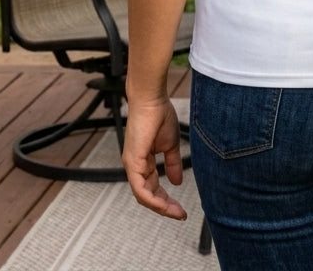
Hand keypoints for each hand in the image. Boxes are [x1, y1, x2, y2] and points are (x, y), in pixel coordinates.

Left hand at [122, 97, 187, 218]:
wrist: (151, 99)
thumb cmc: (159, 115)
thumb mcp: (170, 145)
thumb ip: (172, 164)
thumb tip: (177, 181)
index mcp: (142, 162)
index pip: (152, 188)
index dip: (166, 200)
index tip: (180, 208)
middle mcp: (135, 166)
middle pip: (147, 195)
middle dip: (165, 207)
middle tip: (180, 214)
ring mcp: (132, 165)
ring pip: (143, 196)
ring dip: (160, 206)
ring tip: (175, 211)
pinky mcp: (132, 161)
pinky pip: (140, 188)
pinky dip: (152, 198)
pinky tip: (164, 204)